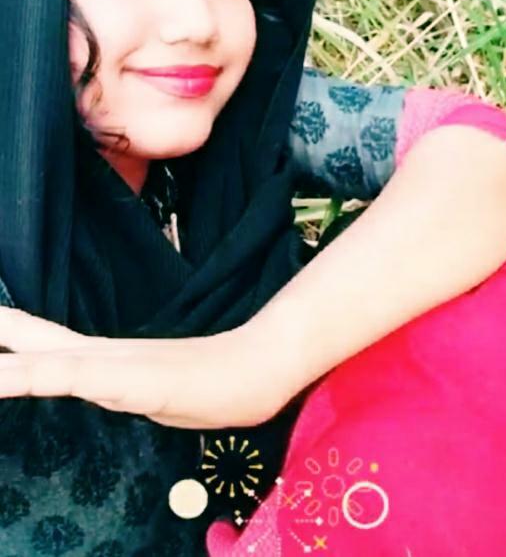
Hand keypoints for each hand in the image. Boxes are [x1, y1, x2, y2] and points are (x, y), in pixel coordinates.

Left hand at [0, 307, 284, 429]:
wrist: (259, 368)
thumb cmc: (216, 384)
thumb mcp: (158, 394)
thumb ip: (129, 388)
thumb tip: (112, 387)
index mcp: (106, 362)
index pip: (45, 346)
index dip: (13, 333)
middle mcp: (103, 358)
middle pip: (36, 342)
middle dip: (5, 331)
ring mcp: (115, 366)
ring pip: (45, 363)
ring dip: (8, 364)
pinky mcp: (131, 378)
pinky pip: (76, 378)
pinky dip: (37, 374)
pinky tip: (8, 373)